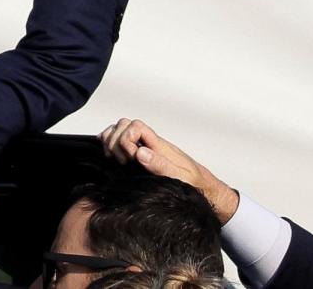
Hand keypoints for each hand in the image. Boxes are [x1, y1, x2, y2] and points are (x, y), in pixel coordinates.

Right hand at [99, 118, 240, 224]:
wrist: (202, 188)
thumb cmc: (193, 184)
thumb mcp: (180, 177)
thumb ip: (160, 164)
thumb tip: (140, 152)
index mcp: (159, 145)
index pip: (136, 126)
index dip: (126, 139)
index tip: (130, 158)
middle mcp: (149, 143)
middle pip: (124, 124)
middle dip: (116, 141)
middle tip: (122, 160)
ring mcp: (143, 147)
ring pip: (120, 129)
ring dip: (111, 141)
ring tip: (116, 159)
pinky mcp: (139, 155)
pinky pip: (119, 140)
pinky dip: (110, 144)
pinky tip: (111, 156)